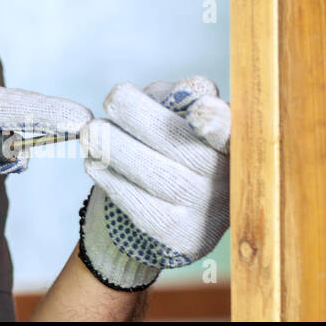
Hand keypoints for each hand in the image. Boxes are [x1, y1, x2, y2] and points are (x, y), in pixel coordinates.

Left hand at [77, 76, 230, 290]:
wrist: (158, 205)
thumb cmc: (167, 141)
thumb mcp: (176, 111)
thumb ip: (180, 97)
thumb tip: (190, 90)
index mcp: (233, 140)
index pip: (231, 130)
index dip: (219, 124)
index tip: (199, 112)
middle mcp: (229, 178)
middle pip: (186, 148)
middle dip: (142, 118)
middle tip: (112, 98)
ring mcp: (208, 211)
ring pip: (161, 177)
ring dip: (118, 149)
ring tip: (92, 132)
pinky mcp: (182, 236)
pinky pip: (143, 207)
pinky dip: (113, 182)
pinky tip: (94, 164)